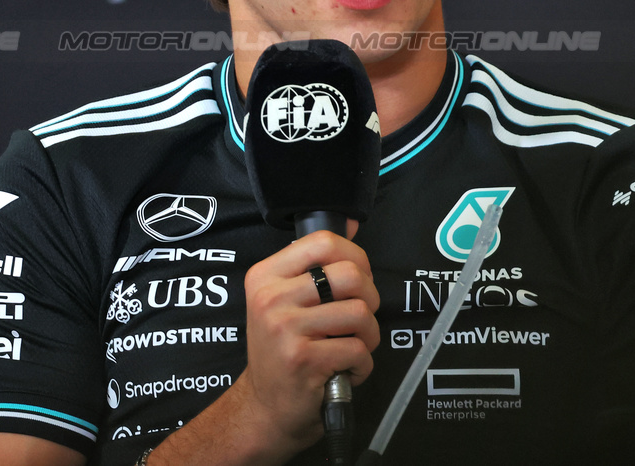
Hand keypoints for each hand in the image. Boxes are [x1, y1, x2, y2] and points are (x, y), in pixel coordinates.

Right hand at [148, 228, 378, 465]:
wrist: (264, 409)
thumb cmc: (282, 351)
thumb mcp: (284, 301)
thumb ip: (314, 265)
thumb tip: (350, 225)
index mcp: (265, 276)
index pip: (323, 242)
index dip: (355, 256)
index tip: (358, 278)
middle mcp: (270, 298)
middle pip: (350, 275)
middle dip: (369, 299)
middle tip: (359, 318)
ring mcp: (285, 329)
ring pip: (360, 313)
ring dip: (368, 336)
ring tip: (352, 347)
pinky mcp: (303, 360)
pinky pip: (358, 350)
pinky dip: (362, 365)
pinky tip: (345, 370)